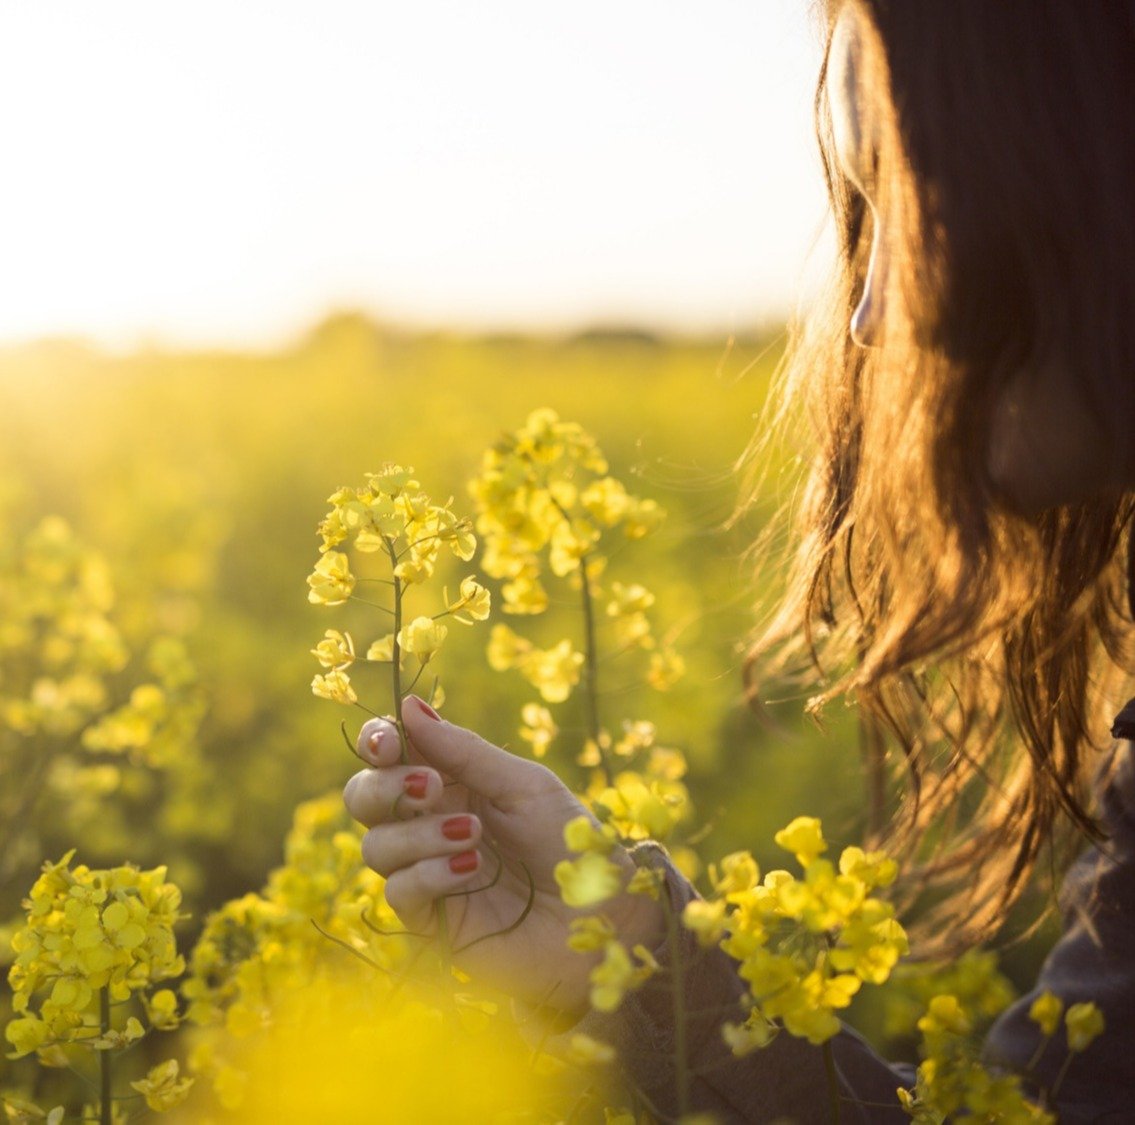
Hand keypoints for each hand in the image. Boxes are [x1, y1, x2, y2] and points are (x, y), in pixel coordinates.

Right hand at [342, 695, 663, 1015]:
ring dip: (418, 834)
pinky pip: (399, 890)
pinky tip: (471, 868)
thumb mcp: (524, 785)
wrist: (602, 914)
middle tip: (432, 788)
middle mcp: (429, 823)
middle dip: (385, 787)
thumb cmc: (569, 841)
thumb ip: (465, 751)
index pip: (389, 754)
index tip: (388, 742)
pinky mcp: (431, 920)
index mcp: (450, 782)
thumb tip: (408, 706)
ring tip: (474, 834)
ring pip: (376, 846)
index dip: (376, 742)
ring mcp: (426, 872)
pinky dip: (429, 873)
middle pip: (364, 798)